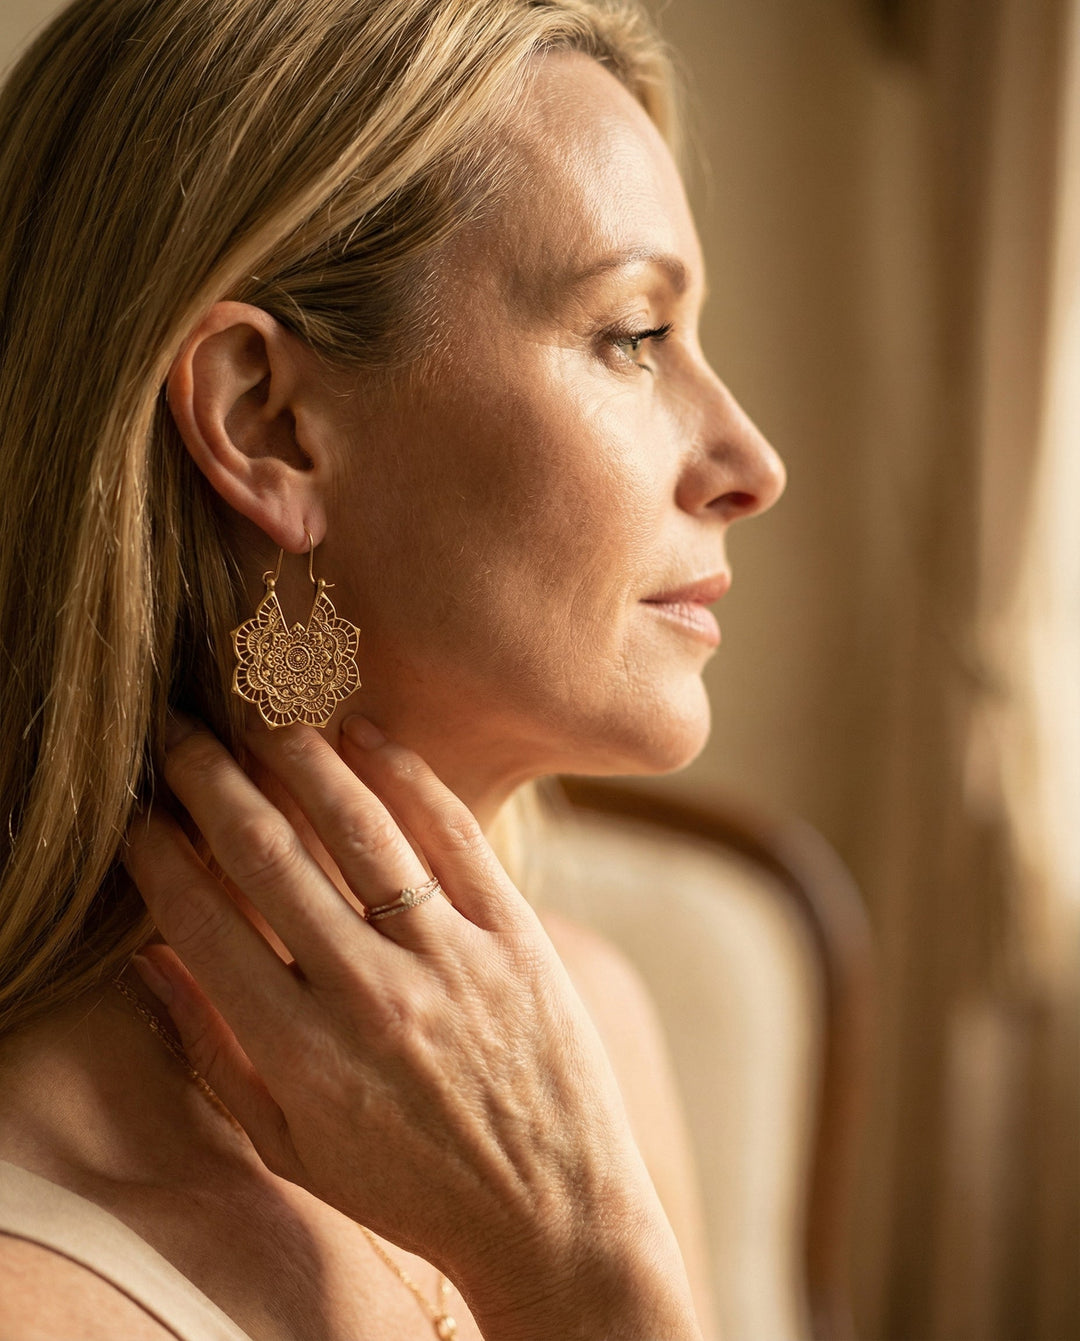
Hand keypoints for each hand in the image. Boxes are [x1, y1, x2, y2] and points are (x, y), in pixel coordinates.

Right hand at [123, 715, 701, 1340]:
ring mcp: (451, 961)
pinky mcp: (516, 935)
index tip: (137, 813)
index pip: (205, 924)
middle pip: (270, 857)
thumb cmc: (409, 1185)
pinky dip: (404, 774)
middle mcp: (372, 998)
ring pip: (360, 829)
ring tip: (259, 714)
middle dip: (208, 781)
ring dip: (298, 758)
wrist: (550, 1212)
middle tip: (177, 733)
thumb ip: (213, 1053)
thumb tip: (147, 960)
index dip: (158, 855)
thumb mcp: (290, 1148)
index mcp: (303, 1057)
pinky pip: (453, 835)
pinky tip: (362, 733)